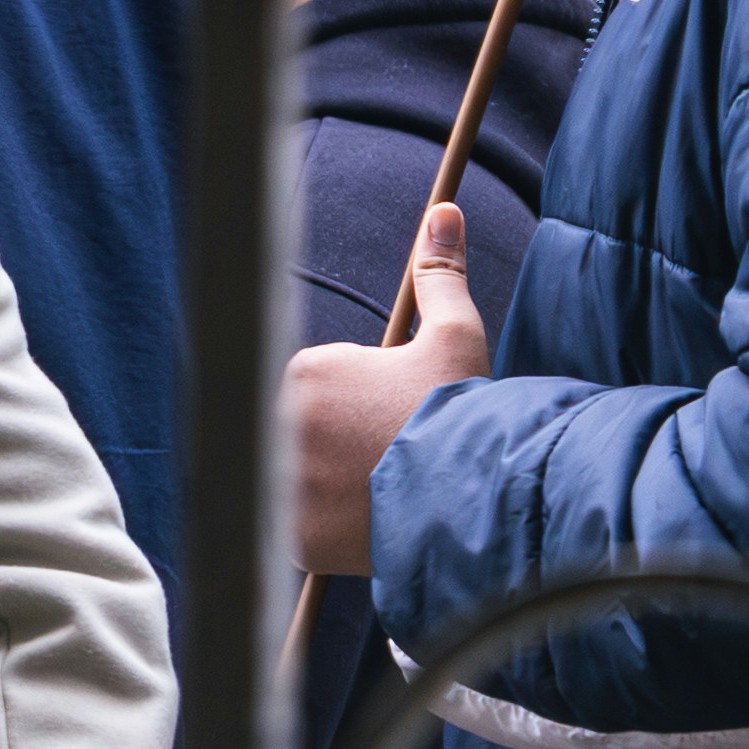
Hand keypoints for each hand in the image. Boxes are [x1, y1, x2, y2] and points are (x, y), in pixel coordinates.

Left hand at [281, 203, 486, 577]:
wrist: (468, 503)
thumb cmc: (459, 415)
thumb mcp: (455, 338)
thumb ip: (439, 275)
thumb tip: (442, 213)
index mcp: (309, 370)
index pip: (323, 385)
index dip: (364, 401)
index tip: (396, 418)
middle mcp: (281, 422)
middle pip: (307, 429)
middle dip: (341, 440)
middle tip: (390, 456)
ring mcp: (282, 481)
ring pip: (301, 475)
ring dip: (331, 481)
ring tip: (381, 489)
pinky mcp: (291, 534)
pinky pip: (301, 524)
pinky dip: (328, 525)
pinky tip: (368, 518)